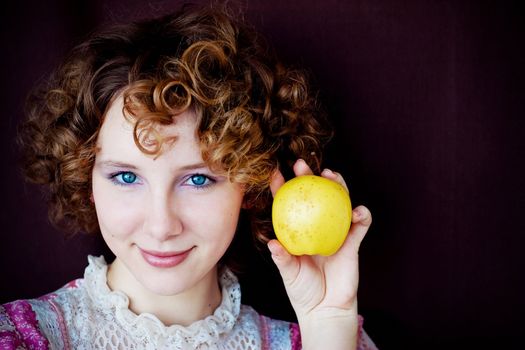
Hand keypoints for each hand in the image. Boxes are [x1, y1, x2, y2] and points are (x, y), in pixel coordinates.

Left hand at [268, 159, 371, 348]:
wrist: (325, 310)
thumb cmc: (303, 291)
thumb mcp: (289, 274)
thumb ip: (283, 258)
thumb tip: (272, 243)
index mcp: (299, 231)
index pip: (290, 204)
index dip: (282, 188)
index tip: (274, 173)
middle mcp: (318, 227)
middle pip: (316, 196)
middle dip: (310, 176)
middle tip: (302, 164)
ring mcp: (336, 232)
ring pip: (340, 202)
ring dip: (338, 186)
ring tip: (331, 175)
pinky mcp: (353, 243)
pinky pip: (360, 226)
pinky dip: (362, 216)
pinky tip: (358, 211)